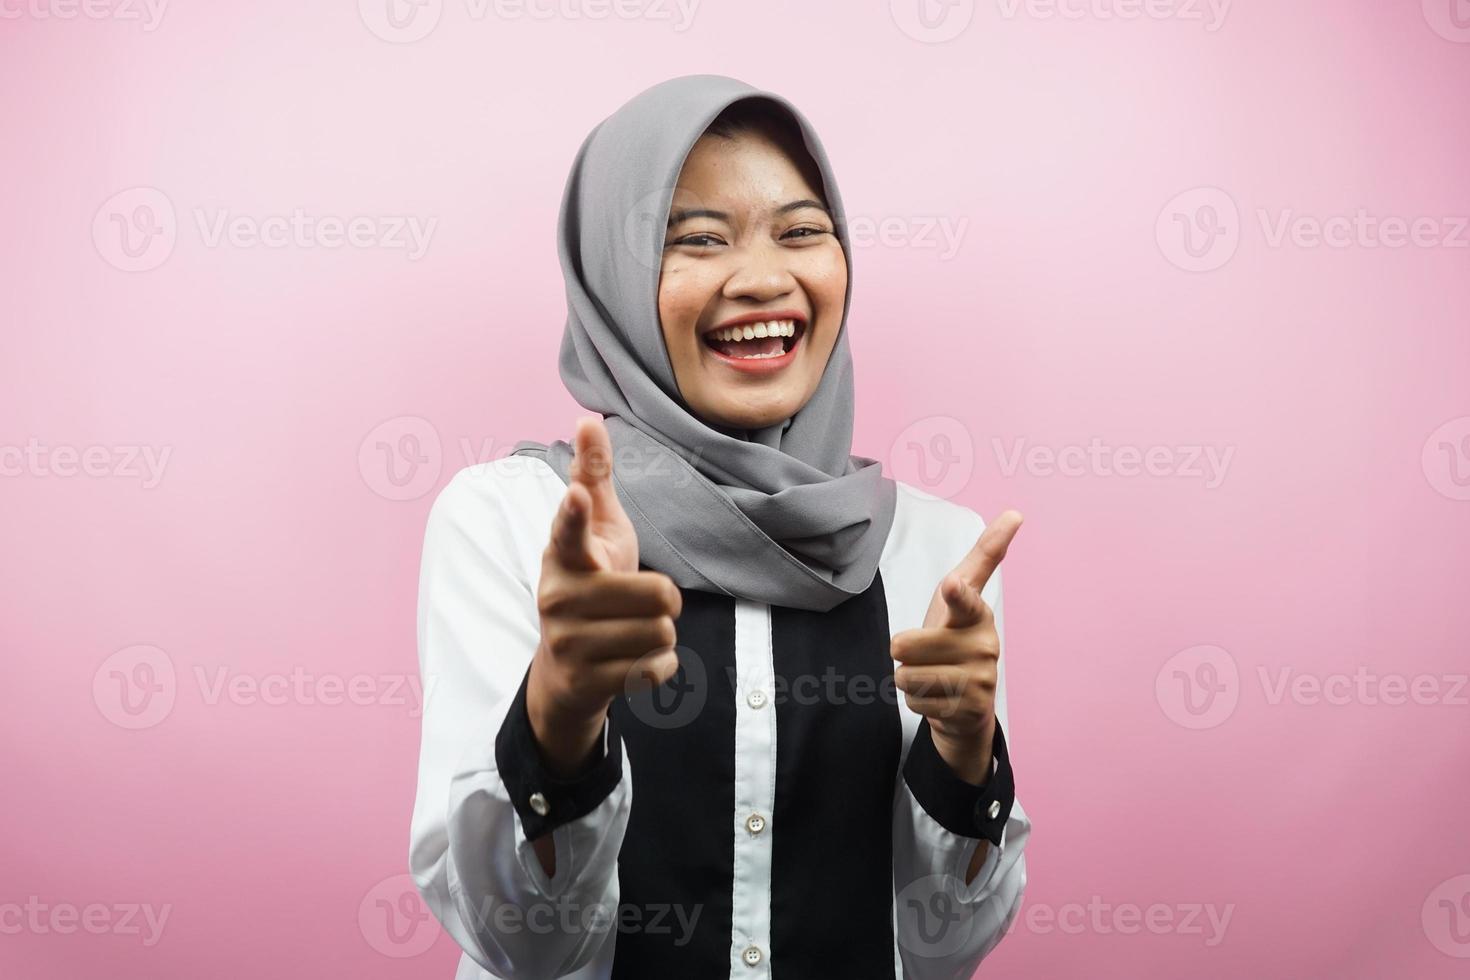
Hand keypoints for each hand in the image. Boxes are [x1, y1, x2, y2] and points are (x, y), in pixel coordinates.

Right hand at [525, 415, 682, 776]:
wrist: (564, 670)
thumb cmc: (589, 582)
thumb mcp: (595, 531)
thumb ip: (593, 477)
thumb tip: (588, 419)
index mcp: (564, 558)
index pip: (568, 530)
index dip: (574, 513)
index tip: (575, 495)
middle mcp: (559, 600)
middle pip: (659, 594)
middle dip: (664, 598)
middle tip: (640, 601)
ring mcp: (571, 644)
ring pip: (662, 633)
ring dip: (660, 633)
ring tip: (630, 632)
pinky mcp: (589, 682)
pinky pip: (659, 669)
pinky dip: (659, 666)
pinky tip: (631, 663)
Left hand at [891, 509, 1022, 785]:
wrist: (968, 703)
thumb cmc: (957, 637)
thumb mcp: (960, 595)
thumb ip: (983, 557)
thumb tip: (1015, 513)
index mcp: (977, 615)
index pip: (963, 601)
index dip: (955, 594)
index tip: (952, 583)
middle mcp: (984, 646)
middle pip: (905, 646)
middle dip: (903, 654)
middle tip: (926, 655)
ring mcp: (980, 681)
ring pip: (907, 676)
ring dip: (909, 679)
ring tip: (933, 677)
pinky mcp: (970, 710)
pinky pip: (915, 702)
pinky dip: (918, 702)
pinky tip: (940, 699)